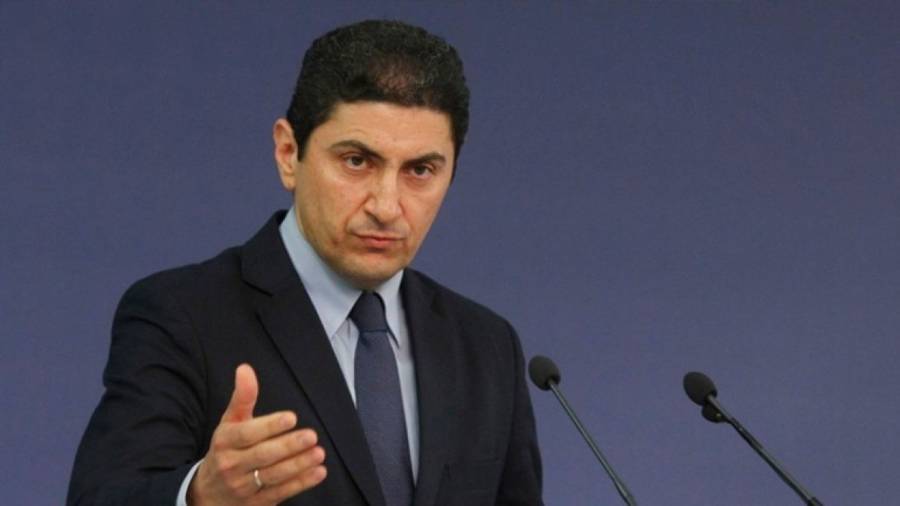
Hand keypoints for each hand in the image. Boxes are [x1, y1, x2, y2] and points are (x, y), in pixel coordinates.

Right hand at [188, 364, 326, 504]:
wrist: (207, 494)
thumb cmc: (226, 449)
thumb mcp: (229, 423)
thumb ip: (242, 397)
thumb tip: (245, 368)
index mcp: (225, 441)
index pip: (247, 434)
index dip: (269, 426)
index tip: (291, 417)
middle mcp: (231, 465)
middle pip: (262, 456)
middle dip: (288, 446)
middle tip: (311, 435)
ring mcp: (244, 487)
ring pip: (273, 476)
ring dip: (298, 465)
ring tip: (319, 453)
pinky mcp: (257, 503)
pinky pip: (281, 492)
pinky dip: (301, 483)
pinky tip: (319, 472)